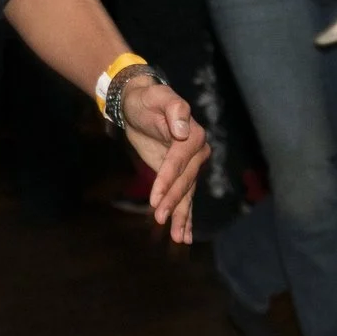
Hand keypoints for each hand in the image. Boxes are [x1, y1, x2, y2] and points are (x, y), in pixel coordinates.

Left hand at [120, 78, 208, 245]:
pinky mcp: (180, 175)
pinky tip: (183, 234)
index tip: (155, 197)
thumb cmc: (148, 100)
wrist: (140, 105)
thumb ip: (174, 110)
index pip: (179, 163)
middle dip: (172, 201)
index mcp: (193, 135)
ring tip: (178, 237)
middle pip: (184, 182)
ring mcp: (190, 166)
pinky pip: (184, 197)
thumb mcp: (158, 97)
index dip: (168, 180)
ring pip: (187, 194)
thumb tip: (181, 129)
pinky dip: (184, 216)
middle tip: (159, 218)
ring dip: (181, 216)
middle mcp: (196, 153)